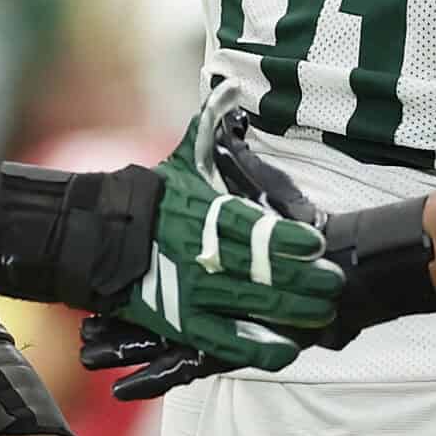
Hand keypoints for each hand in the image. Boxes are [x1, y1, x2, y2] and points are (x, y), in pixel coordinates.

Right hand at [86, 107, 435, 399]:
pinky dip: (258, 348)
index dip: (291, 240)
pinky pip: (226, 342)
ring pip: (253, 307)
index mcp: (207, 215)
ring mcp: (193, 293)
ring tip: (323, 313)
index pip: (257, 230)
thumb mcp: (183, 159)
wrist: (100, 237)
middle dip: (307, 281)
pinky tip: (288, 349)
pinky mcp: (181, 324)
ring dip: (294, 312)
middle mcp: (204, 255)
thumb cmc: (153, 196)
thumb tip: (229, 85)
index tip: (317, 244)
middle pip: (266, 274)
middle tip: (334, 284)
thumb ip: (211, 127)